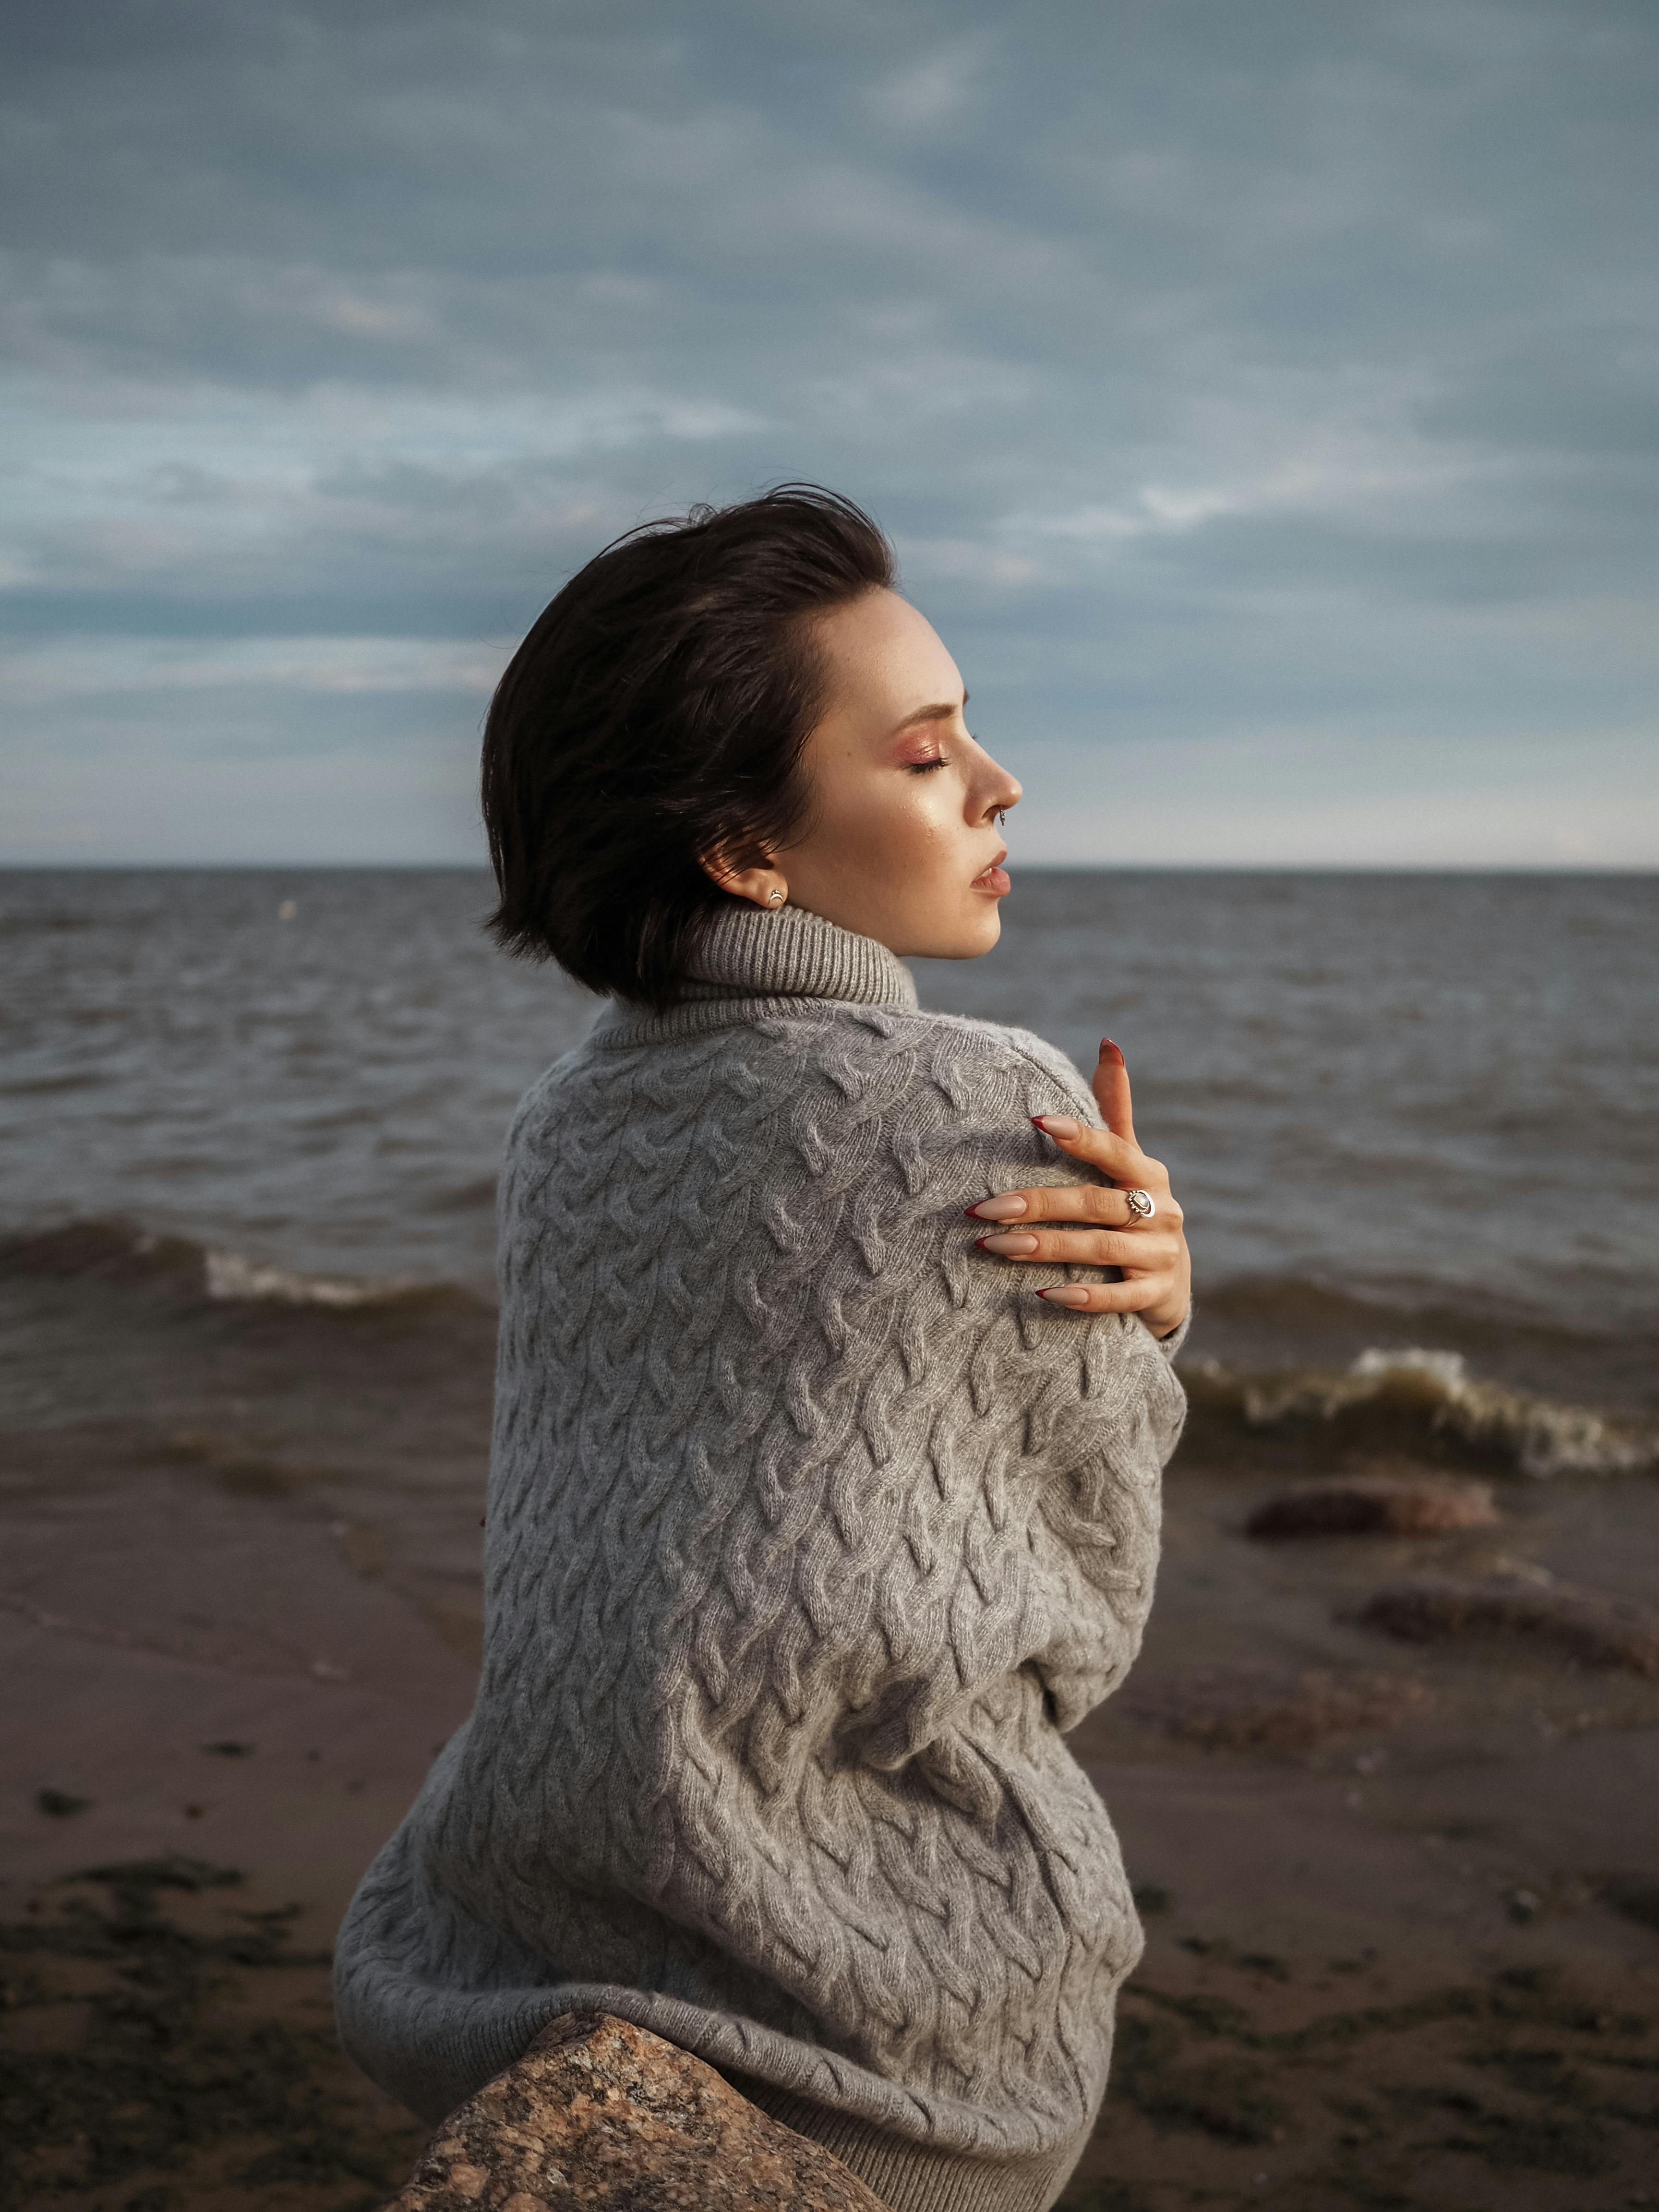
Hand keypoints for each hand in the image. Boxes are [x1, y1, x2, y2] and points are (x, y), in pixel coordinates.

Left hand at [966, 1039, 1190, 1336]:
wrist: (1170, 1282)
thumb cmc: (1135, 1209)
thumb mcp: (1129, 1161)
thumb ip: (1115, 1109)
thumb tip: (1109, 1043)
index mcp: (1146, 1174)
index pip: (1112, 1148)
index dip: (1079, 1135)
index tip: (1038, 1119)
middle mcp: (1159, 1211)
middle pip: (1094, 1203)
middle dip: (1037, 1204)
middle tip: (982, 1209)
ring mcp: (1159, 1255)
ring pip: (1101, 1249)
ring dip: (1046, 1247)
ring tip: (994, 1246)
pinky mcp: (1154, 1295)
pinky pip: (1118, 1298)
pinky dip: (1083, 1296)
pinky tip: (1042, 1294)